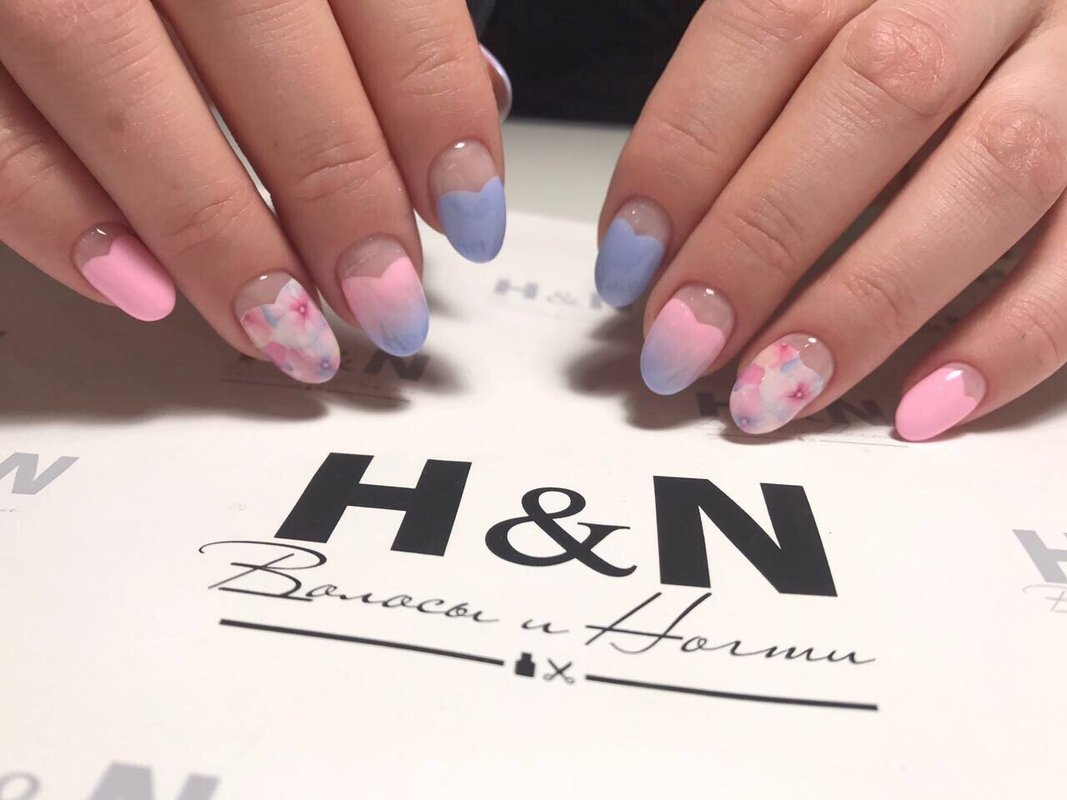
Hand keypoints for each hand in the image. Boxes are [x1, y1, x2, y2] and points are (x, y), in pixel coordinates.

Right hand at [0, 1, 508, 382]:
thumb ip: (369, 2)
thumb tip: (470, 102)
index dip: (434, 114)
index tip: (470, 213)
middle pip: (260, 44)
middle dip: (339, 194)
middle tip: (385, 299)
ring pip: (118, 89)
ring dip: (216, 234)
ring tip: (283, 327)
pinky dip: (61, 217)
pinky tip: (142, 290)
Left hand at [596, 0, 1066, 440]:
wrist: (1041, 18)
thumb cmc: (910, 44)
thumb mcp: (825, 36)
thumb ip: (749, 118)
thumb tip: (658, 258)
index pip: (769, 23)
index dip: (686, 150)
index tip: (631, 262)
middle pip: (881, 92)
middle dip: (765, 239)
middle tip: (687, 343)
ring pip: (995, 170)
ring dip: (868, 302)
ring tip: (778, 391)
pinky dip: (1009, 340)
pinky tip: (920, 405)